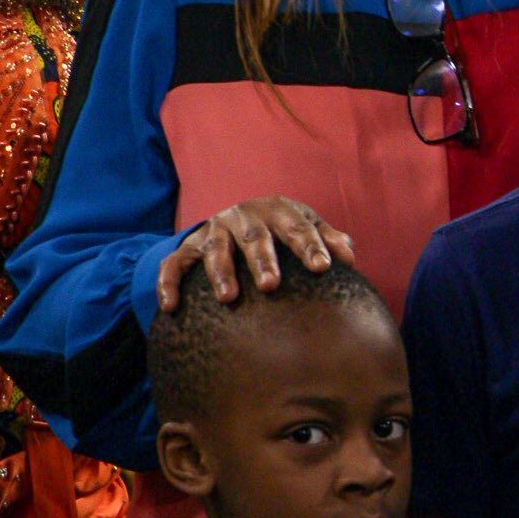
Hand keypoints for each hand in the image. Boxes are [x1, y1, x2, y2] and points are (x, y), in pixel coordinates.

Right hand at [157, 196, 353, 309]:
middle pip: (254, 237)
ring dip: (220, 272)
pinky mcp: (188, 247)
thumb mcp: (304, 227)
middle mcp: (243, 216)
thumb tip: (350, 257)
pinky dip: (169, 283)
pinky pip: (174, 263)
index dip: (310, 245)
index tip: (323, 267)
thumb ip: (328, 239)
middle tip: (271, 285)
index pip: (297, 227)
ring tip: (228, 298)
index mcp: (277, 210)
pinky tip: (171, 307)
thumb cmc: (280, 229)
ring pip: (215, 249)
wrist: (234, 219)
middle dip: (262, 260)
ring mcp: (214, 230)